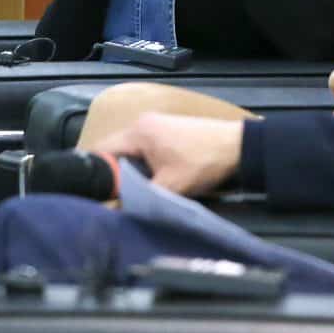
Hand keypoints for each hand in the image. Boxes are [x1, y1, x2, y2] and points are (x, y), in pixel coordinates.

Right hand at [91, 113, 244, 197]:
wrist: (239, 146)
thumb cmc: (204, 162)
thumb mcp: (170, 186)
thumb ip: (141, 197)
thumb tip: (120, 210)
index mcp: (137, 132)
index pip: (101, 149)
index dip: (95, 172)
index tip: (95, 192)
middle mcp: (141, 123)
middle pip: (114, 150)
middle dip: (114, 173)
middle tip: (116, 196)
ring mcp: (155, 123)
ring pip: (129, 150)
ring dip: (130, 169)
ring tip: (136, 189)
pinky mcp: (166, 130)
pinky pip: (143, 147)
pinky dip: (143, 163)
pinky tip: (152, 178)